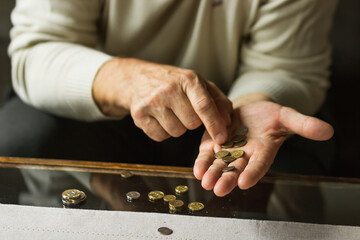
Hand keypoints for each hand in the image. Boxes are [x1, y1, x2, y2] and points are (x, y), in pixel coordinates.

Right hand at [93, 58, 231, 142]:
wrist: (136, 78)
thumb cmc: (173, 82)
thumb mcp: (196, 83)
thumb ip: (217, 100)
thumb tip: (228, 121)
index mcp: (188, 79)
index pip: (204, 106)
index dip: (215, 124)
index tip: (222, 138)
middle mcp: (169, 89)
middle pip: (191, 124)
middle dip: (191, 122)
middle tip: (183, 109)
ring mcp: (152, 102)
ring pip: (176, 132)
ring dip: (177, 127)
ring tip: (169, 112)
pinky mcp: (139, 114)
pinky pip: (160, 136)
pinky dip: (162, 131)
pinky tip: (158, 117)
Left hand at [193, 94, 333, 195]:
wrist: (249, 110)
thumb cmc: (269, 115)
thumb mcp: (286, 116)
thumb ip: (303, 124)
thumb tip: (328, 131)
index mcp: (263, 151)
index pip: (259, 164)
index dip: (253, 172)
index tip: (245, 182)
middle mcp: (245, 155)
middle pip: (236, 169)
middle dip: (227, 179)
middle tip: (219, 189)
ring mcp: (227, 151)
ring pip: (220, 165)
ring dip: (212, 174)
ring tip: (205, 182)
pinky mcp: (213, 144)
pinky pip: (207, 155)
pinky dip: (202, 162)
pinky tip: (197, 170)